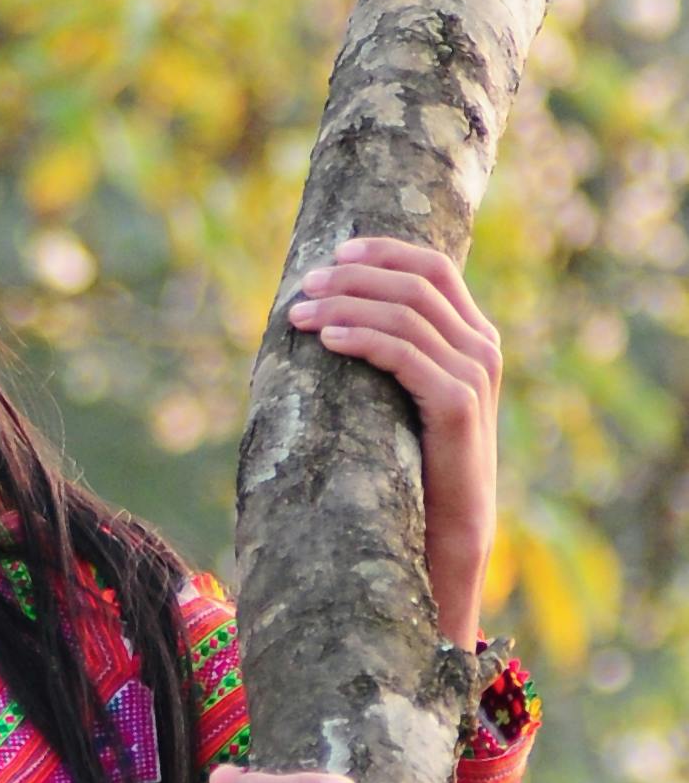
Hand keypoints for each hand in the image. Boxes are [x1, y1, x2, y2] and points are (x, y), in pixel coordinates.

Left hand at [286, 234, 500, 646]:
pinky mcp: (458, 405)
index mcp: (475, 336)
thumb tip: (331, 303)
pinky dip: (362, 338)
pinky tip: (328, 341)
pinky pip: (404, 353)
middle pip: (415, 283)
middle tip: (304, 286)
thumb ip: (396, 348)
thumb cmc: (415, 461)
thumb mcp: (407, 393)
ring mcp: (475, 376)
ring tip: (299, 315)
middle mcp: (482, 349)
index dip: (384, 251)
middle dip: (353, 276)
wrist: (447, 531)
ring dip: (345, 305)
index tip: (336, 252)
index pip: (435, 268)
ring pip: (405, 313)